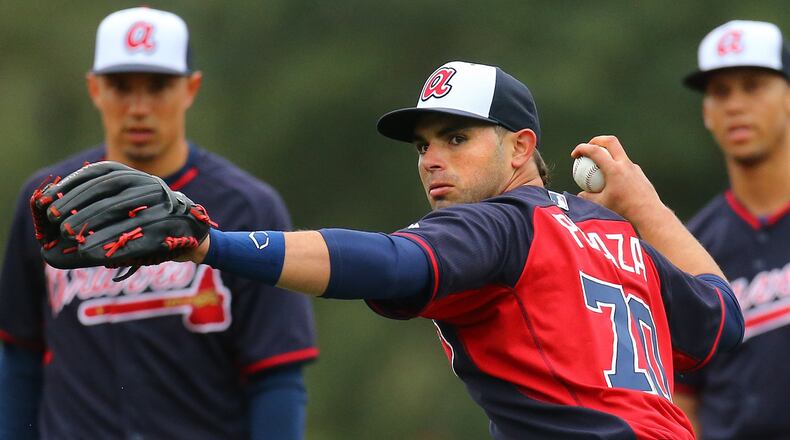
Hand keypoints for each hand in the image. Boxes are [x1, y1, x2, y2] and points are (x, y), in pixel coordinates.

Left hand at [31, 161, 216, 280]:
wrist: (195, 236)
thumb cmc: (149, 224)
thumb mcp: (125, 209)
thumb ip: (93, 208)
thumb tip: (50, 216)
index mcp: (137, 176)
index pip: (101, 172)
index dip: (73, 184)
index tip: (47, 201)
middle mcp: (153, 185)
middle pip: (111, 191)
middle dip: (81, 208)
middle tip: (58, 225)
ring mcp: (168, 205)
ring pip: (128, 215)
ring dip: (100, 231)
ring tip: (77, 245)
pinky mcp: (178, 229)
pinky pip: (147, 238)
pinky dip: (122, 248)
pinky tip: (100, 258)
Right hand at [571, 135, 666, 225]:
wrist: (648, 212)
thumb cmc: (624, 209)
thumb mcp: (602, 204)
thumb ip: (588, 197)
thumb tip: (580, 194)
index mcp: (614, 169)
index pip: (595, 151)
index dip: (582, 149)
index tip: (574, 155)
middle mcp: (625, 164)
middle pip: (610, 141)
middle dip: (596, 140)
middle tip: (588, 147)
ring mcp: (634, 167)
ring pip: (619, 152)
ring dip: (607, 153)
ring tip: (598, 164)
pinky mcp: (639, 173)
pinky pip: (625, 164)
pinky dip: (615, 166)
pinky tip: (612, 179)